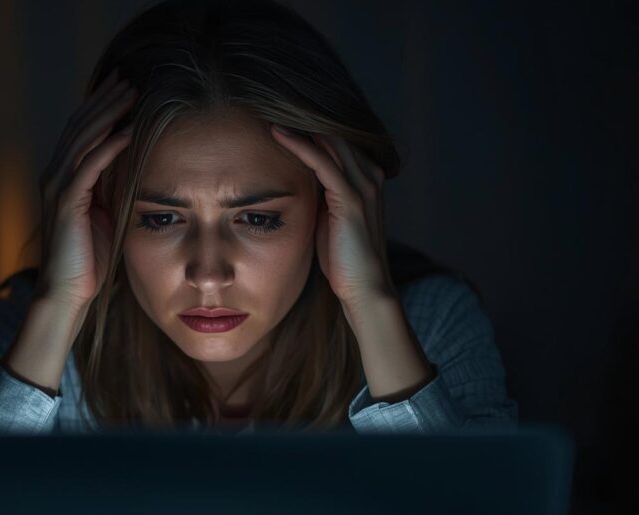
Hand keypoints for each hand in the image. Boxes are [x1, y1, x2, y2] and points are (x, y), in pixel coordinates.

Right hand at [36, 68, 136, 310]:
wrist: (67, 293)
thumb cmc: (89, 260)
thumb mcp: (103, 214)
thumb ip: (109, 187)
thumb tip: (131, 163)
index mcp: (62, 177)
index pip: (80, 131)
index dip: (99, 105)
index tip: (122, 85)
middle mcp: (54, 176)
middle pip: (80, 126)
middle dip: (104, 100)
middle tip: (127, 77)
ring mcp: (57, 188)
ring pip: (83, 140)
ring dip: (108, 114)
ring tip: (130, 94)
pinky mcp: (67, 203)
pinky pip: (89, 166)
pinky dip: (109, 146)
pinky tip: (129, 131)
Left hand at [270, 125, 393, 307]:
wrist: (364, 290)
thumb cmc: (343, 259)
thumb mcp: (328, 219)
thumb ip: (319, 196)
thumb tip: (295, 181)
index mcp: (365, 178)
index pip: (336, 140)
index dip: (308, 125)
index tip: (278, 111)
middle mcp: (369, 175)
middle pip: (334, 133)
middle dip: (303, 116)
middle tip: (270, 101)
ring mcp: (363, 185)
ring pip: (329, 141)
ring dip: (298, 124)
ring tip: (270, 109)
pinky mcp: (351, 198)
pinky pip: (323, 162)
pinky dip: (300, 145)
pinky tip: (279, 134)